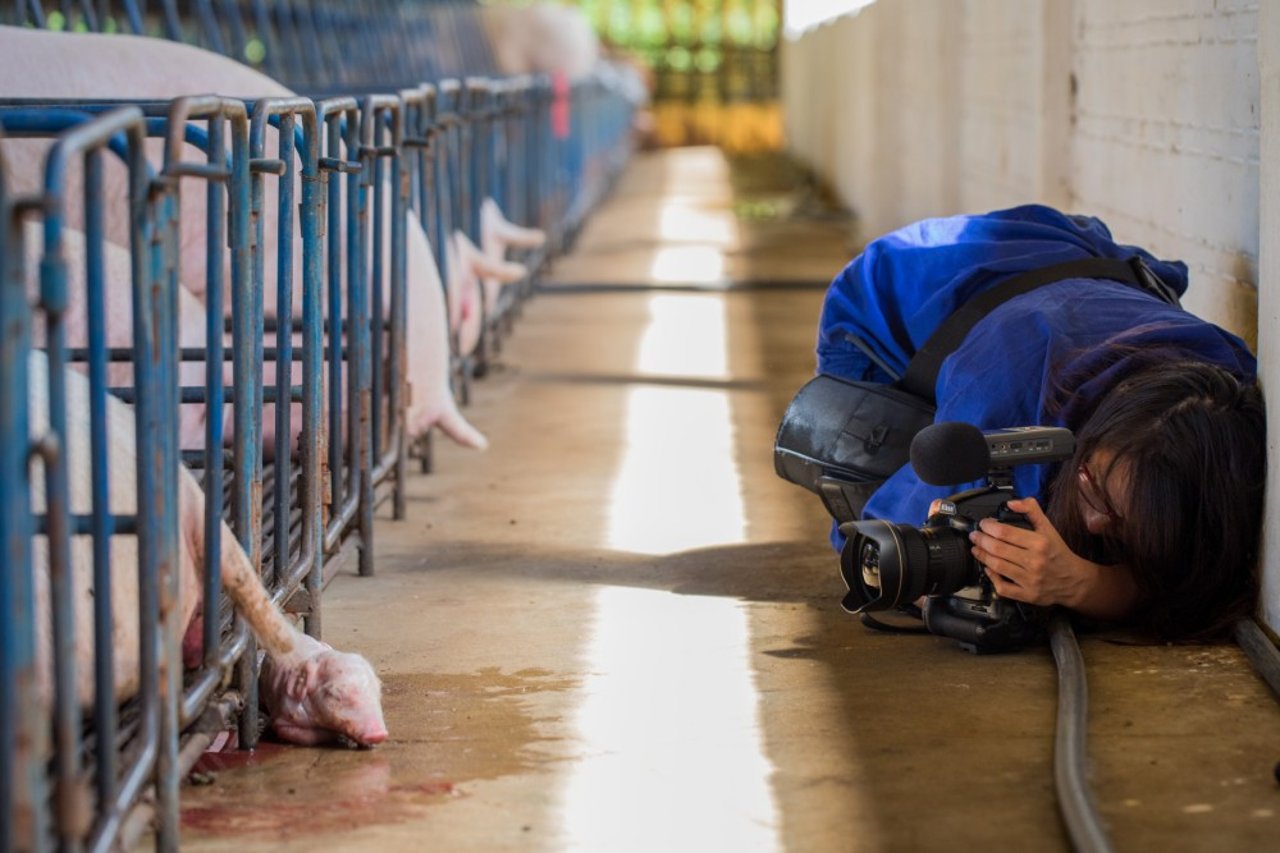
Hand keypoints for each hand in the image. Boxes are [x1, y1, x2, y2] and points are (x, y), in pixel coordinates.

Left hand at [968, 497, 1103, 609]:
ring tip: (976, 548)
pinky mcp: (1027, 595)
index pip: (1006, 532)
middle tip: (975, 535)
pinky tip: (988, 568)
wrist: (1074, 581)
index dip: (989, 527)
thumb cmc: (1058, 553)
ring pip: (997, 566)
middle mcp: (1035, 562)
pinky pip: (1003, 587)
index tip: (983, 524)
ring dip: (982, 556)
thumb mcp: (1048, 528)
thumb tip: (1012, 503)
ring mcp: (1030, 580)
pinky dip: (992, 577)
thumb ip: (1032, 511)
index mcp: (1040, 543)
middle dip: (981, 540)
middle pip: (998, 549)